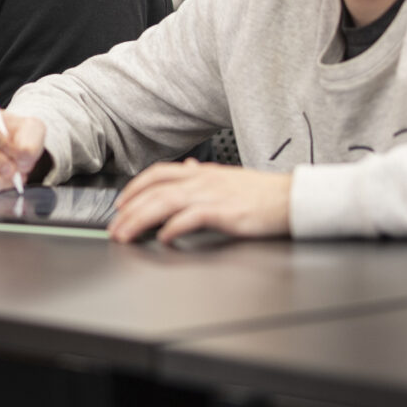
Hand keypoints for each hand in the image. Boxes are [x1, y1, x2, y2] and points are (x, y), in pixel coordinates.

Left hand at [106, 161, 290, 244]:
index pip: (158, 174)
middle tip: (114, 228)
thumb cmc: (263, 193)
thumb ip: (205, 174)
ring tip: (126, 235)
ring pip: (165, 203)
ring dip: (140, 220)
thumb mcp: (229, 177)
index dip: (135, 188)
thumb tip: (189, 168)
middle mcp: (202, 180)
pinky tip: (163, 238)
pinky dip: (173, 228)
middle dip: (129, 211)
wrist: (292, 197)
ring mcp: (212, 195)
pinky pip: (191, 218)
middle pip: (154, 191)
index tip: (121, 204)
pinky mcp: (224, 213)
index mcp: (202, 172)